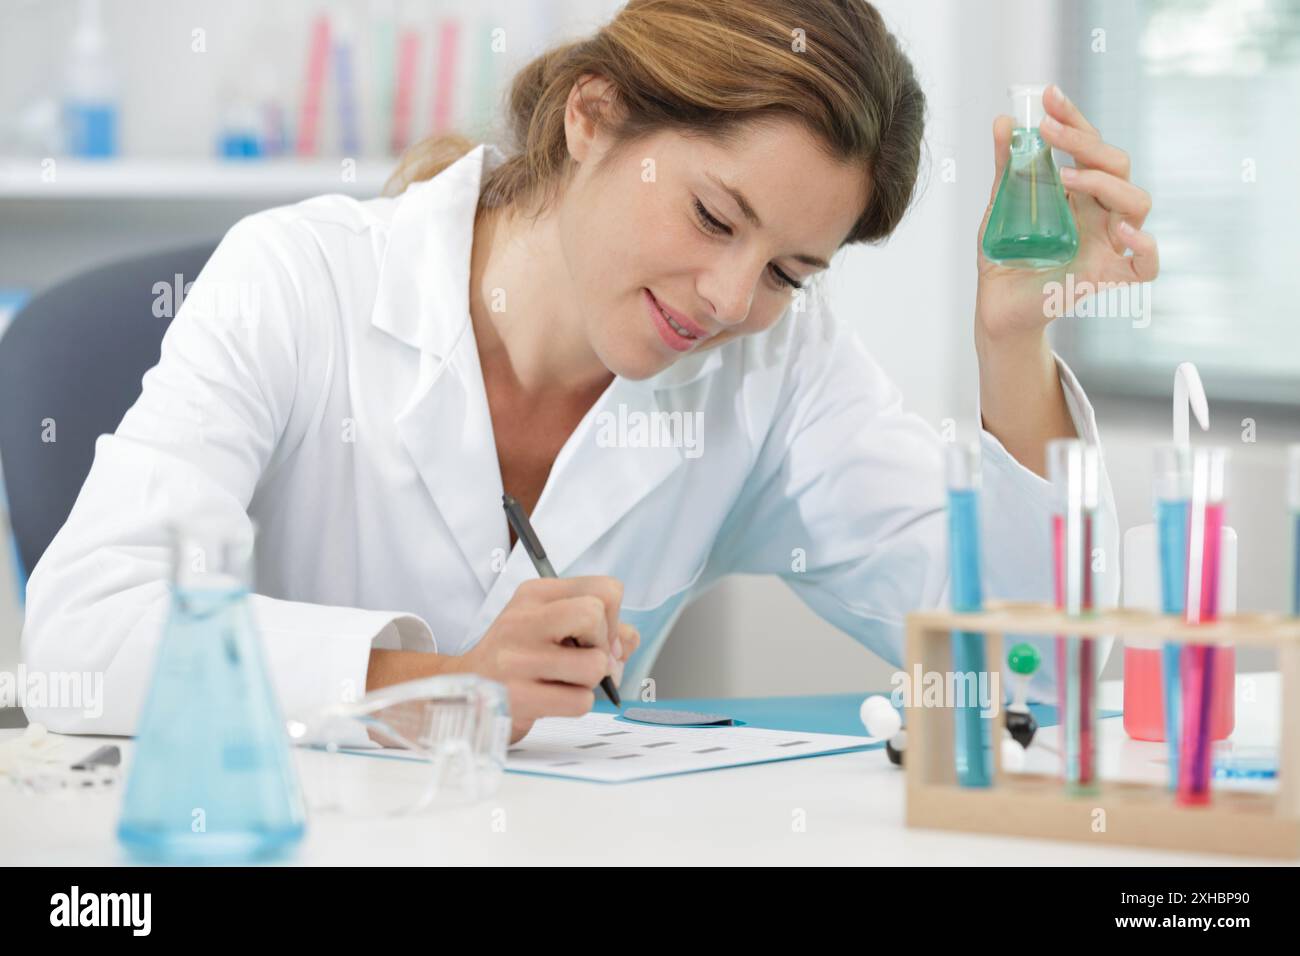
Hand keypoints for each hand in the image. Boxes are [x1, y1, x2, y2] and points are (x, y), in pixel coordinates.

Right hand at [447, 576, 639, 743]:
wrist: (464, 690)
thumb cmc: (517, 655)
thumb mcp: (550, 623)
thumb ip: (599, 625)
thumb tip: (626, 643)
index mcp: (534, 594)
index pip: (605, 589)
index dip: (614, 618)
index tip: (598, 638)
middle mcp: (523, 620)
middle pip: (595, 615)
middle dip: (603, 644)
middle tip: (583, 657)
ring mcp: (518, 659)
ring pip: (595, 665)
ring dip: (590, 681)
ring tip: (564, 681)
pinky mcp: (518, 697)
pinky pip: (581, 701)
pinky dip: (576, 704)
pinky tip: (553, 699)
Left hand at [975, 83, 1158, 343]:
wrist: (997, 306)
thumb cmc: (1005, 254)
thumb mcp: (1002, 206)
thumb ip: (1007, 167)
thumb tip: (1004, 121)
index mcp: (1081, 190)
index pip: (1090, 146)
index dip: (1075, 118)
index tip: (1049, 97)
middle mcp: (1101, 212)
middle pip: (1118, 166)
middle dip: (1085, 142)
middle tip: (1047, 131)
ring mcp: (1109, 243)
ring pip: (1137, 203)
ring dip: (1105, 183)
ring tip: (1066, 178)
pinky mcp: (1107, 277)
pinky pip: (1146, 266)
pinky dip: (1145, 247)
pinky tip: (1120, 232)